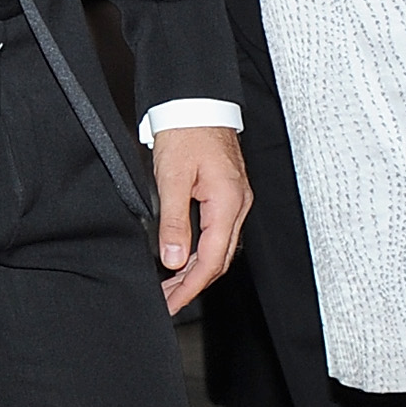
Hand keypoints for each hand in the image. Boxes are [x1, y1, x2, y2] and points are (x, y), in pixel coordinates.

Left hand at [151, 122, 249, 316]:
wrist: (197, 103)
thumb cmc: (186, 132)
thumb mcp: (172, 178)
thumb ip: (174, 221)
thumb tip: (173, 259)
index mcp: (227, 203)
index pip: (211, 260)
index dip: (190, 287)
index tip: (172, 303)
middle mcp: (238, 205)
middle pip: (219, 259)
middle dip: (193, 285)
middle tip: (167, 302)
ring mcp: (236, 200)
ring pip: (220, 248)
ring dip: (196, 271)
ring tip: (171, 286)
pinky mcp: (229, 194)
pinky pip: (219, 233)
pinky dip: (202, 252)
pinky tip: (184, 259)